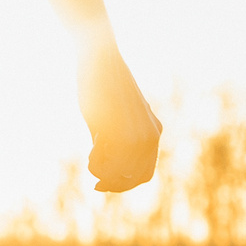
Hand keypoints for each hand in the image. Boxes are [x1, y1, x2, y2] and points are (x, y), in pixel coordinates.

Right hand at [77, 37, 160, 193]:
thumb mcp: (120, 118)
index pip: (145, 173)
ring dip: (101, 172)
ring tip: (92, 158)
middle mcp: (148, 136)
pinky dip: (95, 162)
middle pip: (132, 177)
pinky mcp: (114, 130)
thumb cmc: (106, 87)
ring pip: (118, 172)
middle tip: (96, 183)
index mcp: (154, 132)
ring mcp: (132, 135)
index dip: (126, 184)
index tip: (106, 184)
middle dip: (113, 183)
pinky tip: (91, 149)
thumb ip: (121, 140)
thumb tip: (111, 167)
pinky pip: (104, 161)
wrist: (100, 61)